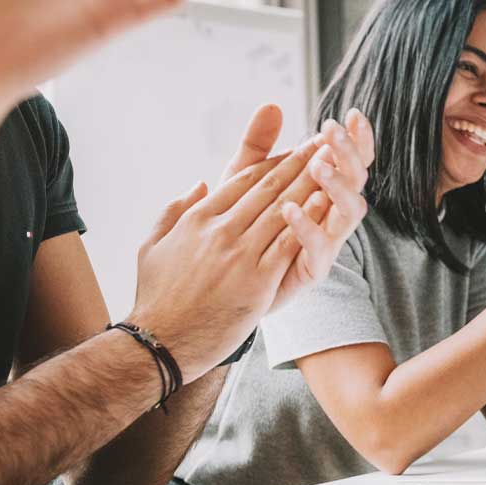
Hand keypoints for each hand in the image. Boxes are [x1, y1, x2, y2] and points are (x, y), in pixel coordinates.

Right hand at [133, 125, 367, 384]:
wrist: (160, 342)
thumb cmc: (156, 297)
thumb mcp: (153, 243)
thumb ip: (175, 209)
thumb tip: (196, 184)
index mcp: (198, 217)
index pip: (244, 179)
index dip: (275, 160)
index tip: (296, 148)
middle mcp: (220, 229)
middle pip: (269, 187)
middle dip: (301, 162)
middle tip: (325, 143)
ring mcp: (239, 254)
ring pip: (283, 209)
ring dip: (312, 183)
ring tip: (333, 164)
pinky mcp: (256, 281)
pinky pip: (289, 244)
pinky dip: (309, 221)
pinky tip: (327, 205)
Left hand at [219, 104, 373, 310]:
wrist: (224, 282)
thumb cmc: (239, 228)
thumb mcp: (244, 180)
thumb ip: (258, 145)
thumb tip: (272, 105)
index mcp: (321, 190)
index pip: (350, 159)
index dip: (356, 138)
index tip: (352, 114)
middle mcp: (330, 214)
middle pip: (357, 179)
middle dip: (349, 153)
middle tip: (332, 132)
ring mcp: (326, 242)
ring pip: (351, 211)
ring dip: (338, 185)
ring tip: (317, 165)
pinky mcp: (311, 269)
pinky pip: (320, 248)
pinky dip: (308, 226)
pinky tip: (289, 208)